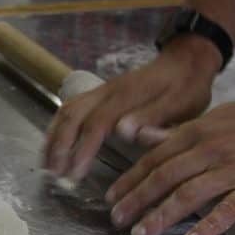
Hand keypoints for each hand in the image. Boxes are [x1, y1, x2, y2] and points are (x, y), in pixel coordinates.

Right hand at [42, 36, 221, 182]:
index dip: (82, 149)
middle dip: (60, 146)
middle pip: (72, 115)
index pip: (96, 124)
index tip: (74, 174)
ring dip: (54, 138)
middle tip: (55, 174)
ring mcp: (101, 91)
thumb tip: (123, 132)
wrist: (187, 60)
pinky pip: (70, 109)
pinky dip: (58, 128)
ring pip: (67, 111)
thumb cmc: (187, 86)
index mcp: (127, 96)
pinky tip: (55, 145)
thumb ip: (153, 117)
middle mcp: (107, 91)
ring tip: (47, 165)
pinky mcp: (99, 94)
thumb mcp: (181, 103)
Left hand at [105, 99, 234, 234]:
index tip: (110, 198)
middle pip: (165, 177)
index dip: (131, 179)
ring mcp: (234, 169)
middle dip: (137, 201)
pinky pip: (230, 209)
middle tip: (116, 222)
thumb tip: (138, 136)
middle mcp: (211, 150)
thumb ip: (176, 132)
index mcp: (198, 132)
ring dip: (162, 216)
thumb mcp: (213, 119)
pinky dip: (210, 226)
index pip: (155, 158)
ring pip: (190, 194)